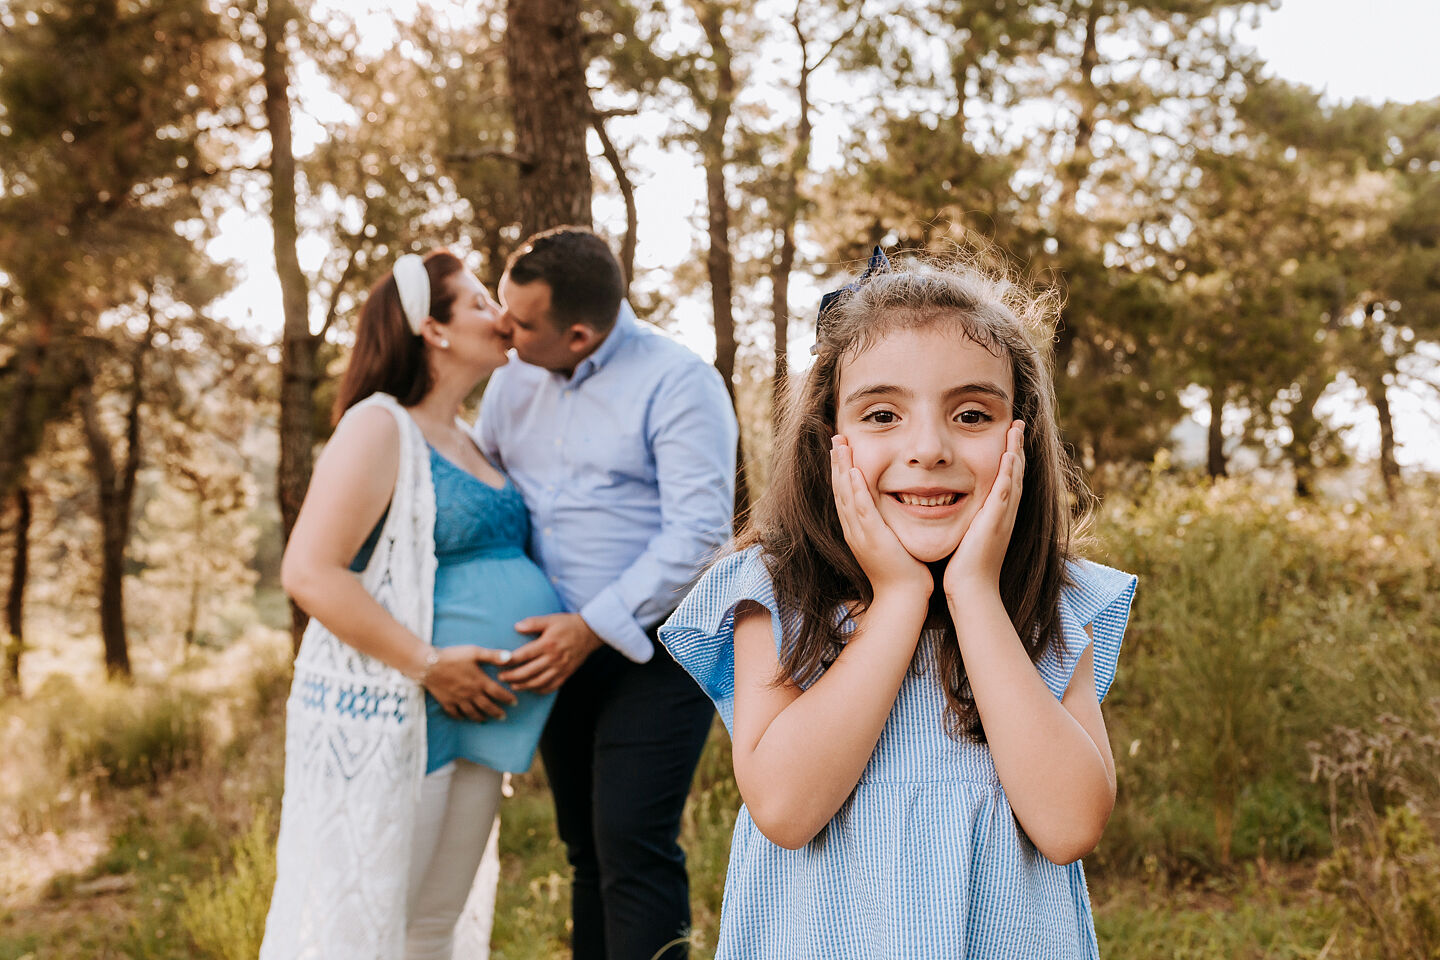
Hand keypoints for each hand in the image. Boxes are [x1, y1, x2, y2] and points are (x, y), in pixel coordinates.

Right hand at [424, 646, 518, 720]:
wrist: (429, 665)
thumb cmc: (453, 656)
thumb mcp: (474, 652)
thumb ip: (493, 656)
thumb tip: (511, 657)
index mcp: (480, 682)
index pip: (498, 693)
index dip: (508, 699)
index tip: (514, 703)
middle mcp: (471, 694)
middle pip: (487, 707)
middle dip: (497, 712)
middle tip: (503, 717)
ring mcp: (458, 700)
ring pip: (472, 713)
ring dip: (480, 717)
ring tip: (485, 720)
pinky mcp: (446, 702)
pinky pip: (455, 713)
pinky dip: (460, 717)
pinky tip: (463, 718)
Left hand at [499, 612, 602, 693]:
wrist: (590, 633)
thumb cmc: (568, 624)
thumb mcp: (550, 619)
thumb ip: (533, 623)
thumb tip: (516, 627)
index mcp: (547, 644)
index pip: (523, 655)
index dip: (509, 661)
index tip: (498, 662)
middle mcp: (553, 658)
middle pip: (528, 672)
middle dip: (512, 677)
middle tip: (500, 677)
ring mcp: (560, 668)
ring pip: (538, 682)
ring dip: (523, 686)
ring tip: (512, 685)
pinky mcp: (566, 674)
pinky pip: (551, 687)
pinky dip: (539, 690)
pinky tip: (530, 689)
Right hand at [831, 435, 931, 599]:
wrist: (903, 597)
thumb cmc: (904, 572)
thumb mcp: (892, 542)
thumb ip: (889, 524)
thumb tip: (897, 508)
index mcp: (857, 529)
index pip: (845, 494)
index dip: (841, 470)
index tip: (841, 449)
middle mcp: (854, 529)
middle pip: (839, 490)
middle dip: (837, 462)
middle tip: (835, 438)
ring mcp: (860, 533)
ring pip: (846, 495)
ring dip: (841, 468)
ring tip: (840, 446)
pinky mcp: (872, 537)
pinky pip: (861, 509)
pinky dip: (855, 490)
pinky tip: (852, 473)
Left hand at [944, 420, 1024, 602]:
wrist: (972, 589)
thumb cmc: (965, 567)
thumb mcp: (968, 536)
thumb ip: (967, 520)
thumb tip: (952, 507)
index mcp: (998, 514)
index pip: (1007, 479)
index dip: (1009, 458)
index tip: (1008, 437)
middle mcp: (1005, 513)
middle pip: (1016, 473)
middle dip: (1017, 448)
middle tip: (1018, 424)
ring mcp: (1003, 516)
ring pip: (1014, 478)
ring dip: (1016, 452)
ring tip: (1016, 429)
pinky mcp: (995, 522)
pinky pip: (1005, 492)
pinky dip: (1009, 473)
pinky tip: (1008, 455)